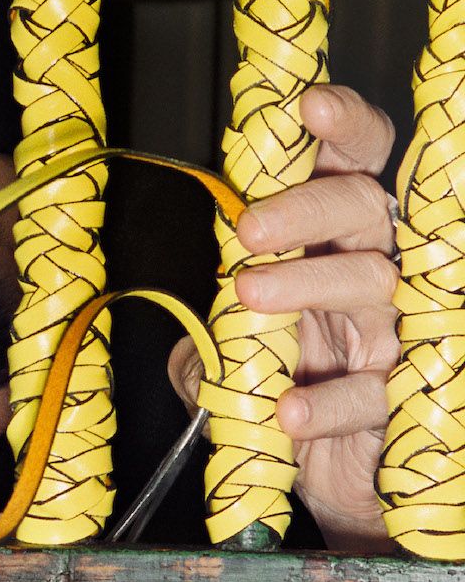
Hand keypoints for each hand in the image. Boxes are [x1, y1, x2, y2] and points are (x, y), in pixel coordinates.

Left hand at [170, 83, 398, 550]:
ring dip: (306, 285)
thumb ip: (205, 321)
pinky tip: (287, 409)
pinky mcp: (402, 401)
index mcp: (337, 233)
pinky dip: (327, 399)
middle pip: (364, 208)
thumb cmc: (280, 379)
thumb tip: (178, 318)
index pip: (359, 157)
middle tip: (246, 230)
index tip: (309, 104)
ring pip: (372, 285)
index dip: (345, 122)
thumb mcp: (226, 341)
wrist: (322, 477)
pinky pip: (372, 391)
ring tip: (246, 296)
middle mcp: (377, 267)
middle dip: (306, 208)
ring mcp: (395, 332)